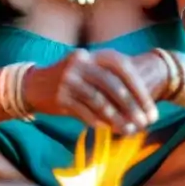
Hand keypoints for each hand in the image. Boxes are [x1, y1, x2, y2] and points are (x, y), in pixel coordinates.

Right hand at [24, 48, 157, 133]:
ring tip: (130, 131)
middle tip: (145, 123)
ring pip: (99, 101)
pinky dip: (98, 121)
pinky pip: (84, 112)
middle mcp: (80, 63)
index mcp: (93, 55)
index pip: (122, 67)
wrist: (33, 85)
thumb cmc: (73, 82)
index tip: (151, 107)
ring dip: (117, 118)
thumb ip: (112, 83)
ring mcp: (68, 79)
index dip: (139, 87)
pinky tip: (109, 129)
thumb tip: (141, 107)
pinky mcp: (59, 97)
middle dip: (132, 106)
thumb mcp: (90, 73)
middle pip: (112, 84)